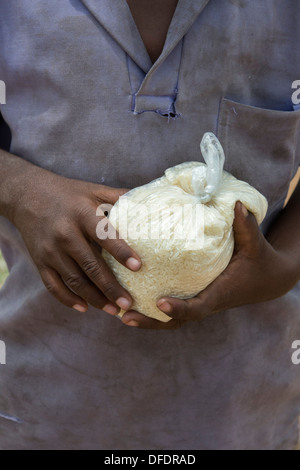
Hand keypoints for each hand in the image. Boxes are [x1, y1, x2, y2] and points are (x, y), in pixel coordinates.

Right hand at [12, 169, 140, 313]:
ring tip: (114, 310)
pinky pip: (53, 286)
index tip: (138, 266)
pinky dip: (68, 299)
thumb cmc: (69, 194)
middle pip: (90, 265)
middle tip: (129, 302)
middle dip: (110, 287)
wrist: (27, 195)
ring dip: (95, 298)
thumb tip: (151, 202)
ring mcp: (50, 250)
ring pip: (74, 280)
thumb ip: (119, 197)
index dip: (121, 251)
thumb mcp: (94, 190)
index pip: (104, 235)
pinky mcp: (39, 261)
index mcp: (82, 214)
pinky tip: (85, 308)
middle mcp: (65, 234)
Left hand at [121, 202, 298, 328]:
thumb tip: (235, 203)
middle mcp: (206, 301)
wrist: (267, 280)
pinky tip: (131, 294)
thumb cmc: (260, 261)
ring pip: (171, 318)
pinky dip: (152, 308)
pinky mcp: (194, 296)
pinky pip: (172, 306)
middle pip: (176, 321)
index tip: (160, 303)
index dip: (180, 308)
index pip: (197, 309)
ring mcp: (199, 301)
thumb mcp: (255, 245)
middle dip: (151, 322)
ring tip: (120, 313)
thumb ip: (246, 226)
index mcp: (219, 293)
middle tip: (125, 316)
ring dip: (146, 318)